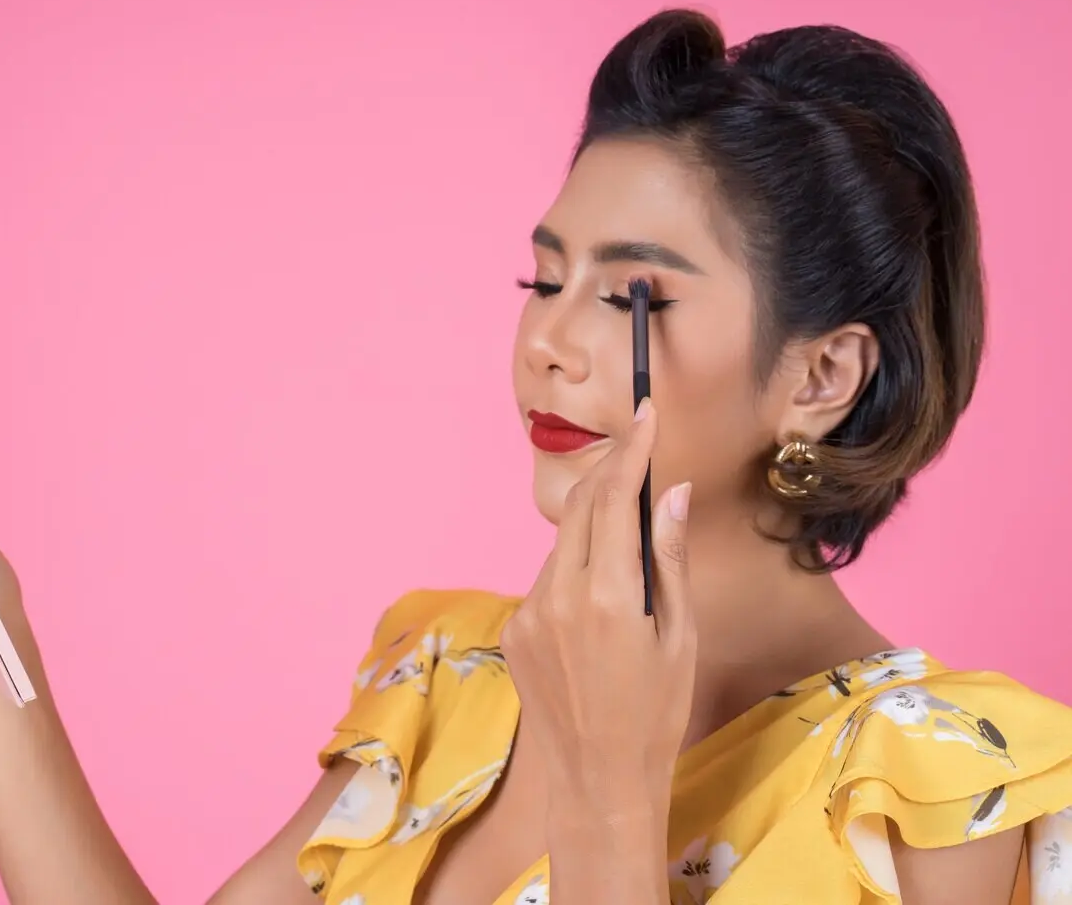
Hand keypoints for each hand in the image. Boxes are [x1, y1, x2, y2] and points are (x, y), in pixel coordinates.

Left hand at [501, 399, 695, 815]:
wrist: (598, 778)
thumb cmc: (656, 712)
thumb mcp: (679, 636)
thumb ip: (669, 558)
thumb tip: (671, 493)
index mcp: (608, 596)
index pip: (615, 498)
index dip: (632, 449)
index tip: (646, 414)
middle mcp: (558, 596)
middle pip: (580, 507)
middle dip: (610, 473)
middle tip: (639, 451)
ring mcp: (528, 612)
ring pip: (563, 545)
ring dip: (594, 530)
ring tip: (629, 556)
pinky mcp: (513, 630)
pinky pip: (546, 581)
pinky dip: (574, 572)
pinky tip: (598, 606)